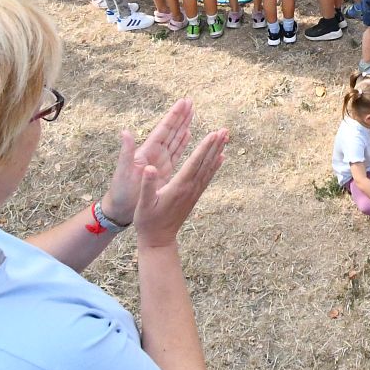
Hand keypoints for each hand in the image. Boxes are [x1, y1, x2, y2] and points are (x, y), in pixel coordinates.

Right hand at [131, 99, 228, 250]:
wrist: (159, 240)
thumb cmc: (148, 222)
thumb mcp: (143, 204)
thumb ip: (147, 185)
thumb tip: (150, 167)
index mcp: (179, 187)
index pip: (194, 163)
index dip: (204, 148)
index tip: (213, 134)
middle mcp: (190, 188)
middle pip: (206, 163)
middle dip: (215, 145)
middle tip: (225, 129)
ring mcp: (194, 192)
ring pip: (209, 168)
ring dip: (218, 151)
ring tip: (226, 137)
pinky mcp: (194, 196)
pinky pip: (207, 177)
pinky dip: (215, 165)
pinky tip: (221, 157)